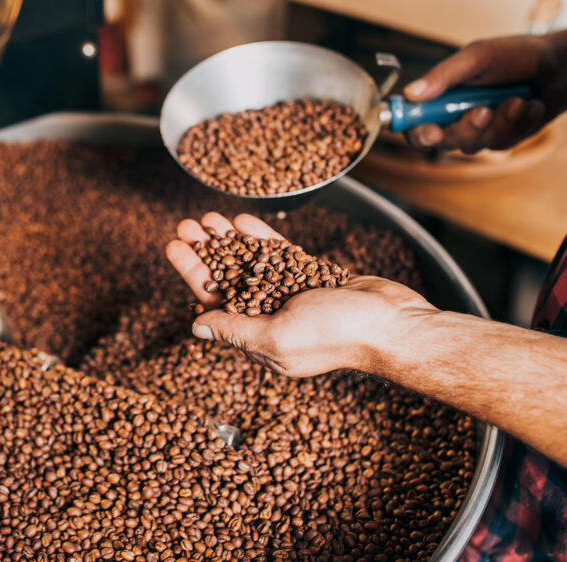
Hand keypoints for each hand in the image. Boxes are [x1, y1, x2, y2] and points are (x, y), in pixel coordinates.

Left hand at [165, 212, 438, 377]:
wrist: (393, 323)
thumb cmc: (337, 334)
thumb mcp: (276, 335)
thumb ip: (235, 330)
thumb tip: (196, 328)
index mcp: (259, 338)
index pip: (213, 301)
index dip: (192, 272)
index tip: (173, 246)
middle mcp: (272, 317)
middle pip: (228, 279)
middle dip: (205, 252)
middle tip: (185, 224)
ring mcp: (293, 295)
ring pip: (252, 263)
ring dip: (229, 240)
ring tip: (208, 216)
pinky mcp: (314, 277)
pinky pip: (280, 255)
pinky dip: (262, 239)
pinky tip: (243, 221)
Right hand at [403, 35, 566, 152]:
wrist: (559, 67)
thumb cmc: (516, 56)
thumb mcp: (478, 57)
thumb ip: (444, 75)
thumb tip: (411, 93)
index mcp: (440, 95)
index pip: (414, 122)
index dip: (417, 131)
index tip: (432, 130)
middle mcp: (453, 116)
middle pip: (443, 141)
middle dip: (465, 129)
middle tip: (483, 111)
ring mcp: (477, 131)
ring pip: (474, 145)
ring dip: (499, 123)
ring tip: (518, 100)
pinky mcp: (500, 139)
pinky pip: (501, 144)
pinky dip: (518, 124)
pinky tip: (530, 106)